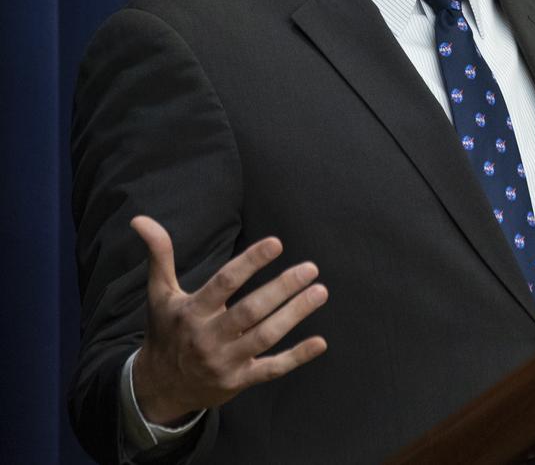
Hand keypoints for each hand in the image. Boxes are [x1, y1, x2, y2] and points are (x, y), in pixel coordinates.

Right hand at [129, 216, 328, 425]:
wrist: (158, 388)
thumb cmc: (166, 331)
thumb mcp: (160, 294)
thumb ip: (160, 256)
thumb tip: (141, 220)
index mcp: (191, 312)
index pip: (224, 282)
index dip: (250, 262)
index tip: (277, 243)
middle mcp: (208, 337)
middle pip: (250, 310)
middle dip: (282, 288)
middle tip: (311, 268)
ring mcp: (225, 361)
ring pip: (265, 336)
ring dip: (295, 314)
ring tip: (320, 291)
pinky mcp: (239, 380)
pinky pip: (271, 369)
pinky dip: (296, 357)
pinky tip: (320, 342)